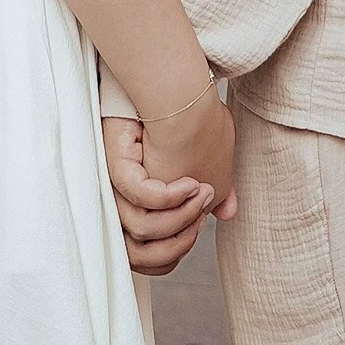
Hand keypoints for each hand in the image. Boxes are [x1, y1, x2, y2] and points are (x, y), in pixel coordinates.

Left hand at [103, 103, 237, 278]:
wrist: (173, 86)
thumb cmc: (187, 121)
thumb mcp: (206, 163)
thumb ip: (214, 191)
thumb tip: (228, 214)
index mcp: (137, 208)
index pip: (147, 258)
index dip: (174, 252)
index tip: (198, 229)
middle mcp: (121, 201)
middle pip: (140, 254)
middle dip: (179, 241)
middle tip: (204, 209)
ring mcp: (116, 187)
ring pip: (141, 230)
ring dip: (180, 216)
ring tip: (201, 190)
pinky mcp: (117, 166)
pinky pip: (139, 197)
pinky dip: (168, 196)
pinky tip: (190, 182)